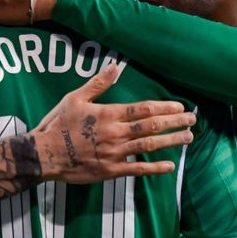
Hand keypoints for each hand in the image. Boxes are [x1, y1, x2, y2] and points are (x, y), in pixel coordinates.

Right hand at [30, 64, 194, 183]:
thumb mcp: (74, 99)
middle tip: (192, 120)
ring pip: (149, 145)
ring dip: (171, 141)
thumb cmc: (58, 125)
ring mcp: (115, 153)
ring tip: (188, 138)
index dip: (164, 108)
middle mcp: (116, 133)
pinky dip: (155, 168)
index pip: (143, 109)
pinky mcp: (111, 171)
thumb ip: (97, 84)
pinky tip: (170, 166)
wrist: (44, 155)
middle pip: (152, 126)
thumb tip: (115, 66)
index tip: (180, 106)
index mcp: (108, 114)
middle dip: (175, 122)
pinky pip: (137, 169)